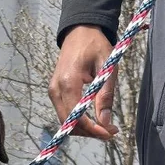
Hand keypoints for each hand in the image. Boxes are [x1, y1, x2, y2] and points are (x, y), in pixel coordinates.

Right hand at [49, 25, 118, 139]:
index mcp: (68, 81)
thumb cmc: (95, 45)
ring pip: (66, 122)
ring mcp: (53, 92)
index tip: (110, 133)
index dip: (93, 129)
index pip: (76, 116)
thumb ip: (105, 95)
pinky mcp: (55, 93)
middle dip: (89, 132)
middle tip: (111, 132)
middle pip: (68, 123)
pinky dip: (79, 121)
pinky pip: (65, 114)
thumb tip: (106, 122)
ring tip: (105, 126)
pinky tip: (94, 119)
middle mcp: (56, 89)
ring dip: (84, 129)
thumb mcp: (107, 67)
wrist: (79, 31)